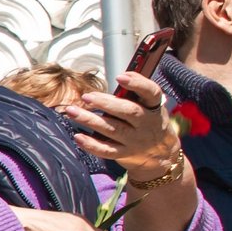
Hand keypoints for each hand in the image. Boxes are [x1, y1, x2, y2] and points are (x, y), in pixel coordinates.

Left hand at [61, 72, 183, 181]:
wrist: (160, 152)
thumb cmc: (146, 120)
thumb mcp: (147, 105)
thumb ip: (130, 95)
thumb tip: (104, 87)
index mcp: (153, 106)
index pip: (151, 92)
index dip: (137, 84)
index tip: (120, 76)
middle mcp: (146, 123)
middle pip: (128, 111)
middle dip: (106, 103)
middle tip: (86, 97)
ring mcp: (136, 140)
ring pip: (113, 130)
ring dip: (90, 120)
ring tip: (72, 111)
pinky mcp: (125, 153)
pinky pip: (107, 150)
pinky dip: (91, 145)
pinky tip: (77, 136)